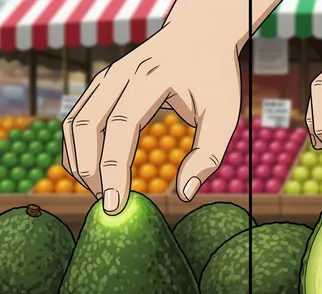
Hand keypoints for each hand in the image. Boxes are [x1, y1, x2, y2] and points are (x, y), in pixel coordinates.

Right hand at [62, 2, 248, 214]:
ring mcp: (105, 78)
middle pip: (86, 125)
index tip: (115, 204)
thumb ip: (209, 155)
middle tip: (109, 205)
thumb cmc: (214, 79)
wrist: (199, 36)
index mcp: (150, 79)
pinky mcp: (100, 86)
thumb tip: (185, 195)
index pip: (120, 126)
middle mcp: (119, 75)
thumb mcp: (225, 115)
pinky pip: (77, 120)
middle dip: (90, 171)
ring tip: (104, 193)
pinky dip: (80, 150)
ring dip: (80, 163)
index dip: (113, 168)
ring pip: (74, 124)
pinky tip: (98, 173)